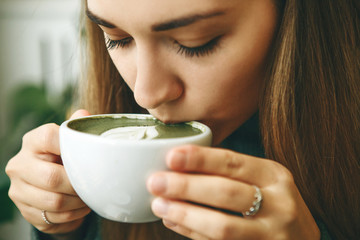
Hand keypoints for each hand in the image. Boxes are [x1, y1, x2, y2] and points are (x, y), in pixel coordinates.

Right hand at [6, 109, 91, 233]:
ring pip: (54, 201)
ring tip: (89, 196)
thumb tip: (83, 114)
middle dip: (78, 184)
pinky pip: (53, 218)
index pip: (48, 137)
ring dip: (77, 202)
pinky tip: (81, 207)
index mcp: (32, 141)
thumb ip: (77, 129)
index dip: (71, 147)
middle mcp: (20, 164)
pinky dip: (73, 215)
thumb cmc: (65, 158)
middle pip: (52, 177)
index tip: (88, 156)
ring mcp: (18, 189)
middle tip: (93, 184)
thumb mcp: (72, 142)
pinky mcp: (24, 210)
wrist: (51, 186)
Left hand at [147, 145, 319, 239]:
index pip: (234, 163)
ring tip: (159, 205)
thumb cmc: (272, 202)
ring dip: (186, 215)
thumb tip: (178, 163)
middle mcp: (278, 204)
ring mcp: (271, 235)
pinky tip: (173, 221)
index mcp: (274, 176)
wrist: (302, 238)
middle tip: (156, 181)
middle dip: (187, 187)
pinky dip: (192, 233)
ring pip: (222, 227)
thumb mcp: (262, 180)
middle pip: (227, 193)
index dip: (201, 159)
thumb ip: (230, 171)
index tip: (171, 156)